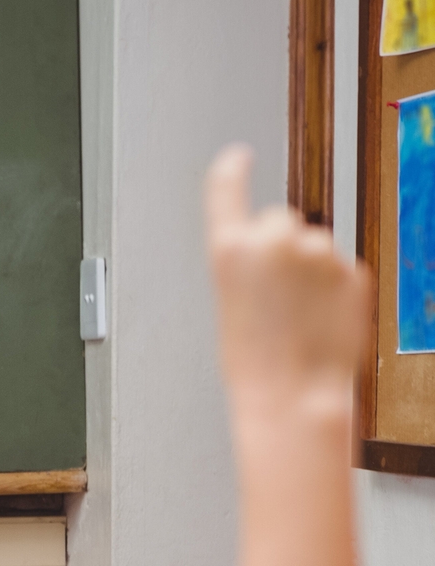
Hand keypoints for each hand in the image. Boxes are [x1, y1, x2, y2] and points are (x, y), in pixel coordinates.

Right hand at [205, 146, 370, 414]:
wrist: (294, 394)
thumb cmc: (256, 361)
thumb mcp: (231, 303)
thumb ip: (250, 264)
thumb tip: (280, 251)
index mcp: (231, 249)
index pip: (227, 189)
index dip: (232, 170)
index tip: (238, 157)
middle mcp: (274, 240)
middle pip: (280, 221)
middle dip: (281, 248)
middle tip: (275, 295)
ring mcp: (319, 252)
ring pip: (314, 247)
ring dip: (309, 273)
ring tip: (298, 317)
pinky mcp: (353, 268)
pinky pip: (341, 269)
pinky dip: (333, 290)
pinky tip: (319, 320)